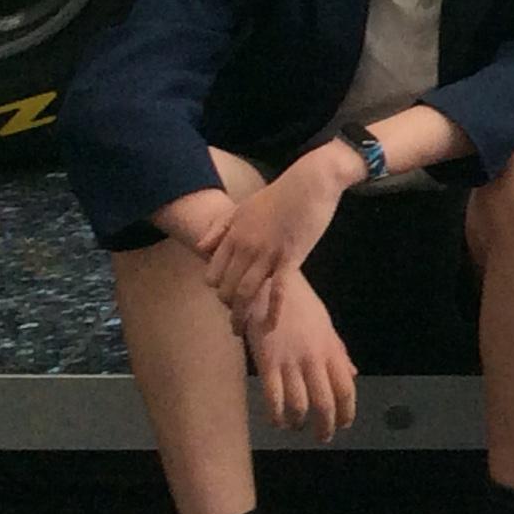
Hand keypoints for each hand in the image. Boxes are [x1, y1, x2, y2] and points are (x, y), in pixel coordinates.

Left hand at [198, 150, 350, 319]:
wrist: (311, 182)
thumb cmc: (281, 193)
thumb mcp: (243, 207)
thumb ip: (220, 227)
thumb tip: (201, 247)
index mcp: (233, 236)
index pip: (213, 274)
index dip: (218, 290)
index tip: (227, 298)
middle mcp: (245, 247)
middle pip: (227, 288)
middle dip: (229, 308)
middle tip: (237, 320)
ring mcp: (267, 254)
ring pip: (247, 293)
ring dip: (243, 316)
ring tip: (244, 331)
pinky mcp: (291, 257)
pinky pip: (279, 290)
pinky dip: (274, 310)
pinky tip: (271, 326)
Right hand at [245, 274, 357, 442]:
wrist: (271, 285)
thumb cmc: (300, 305)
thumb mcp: (326, 326)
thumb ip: (339, 353)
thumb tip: (353, 374)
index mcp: (331, 350)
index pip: (346, 388)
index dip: (347, 411)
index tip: (345, 424)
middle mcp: (315, 359)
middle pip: (326, 402)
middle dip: (325, 425)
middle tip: (323, 437)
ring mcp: (291, 362)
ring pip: (300, 405)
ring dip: (299, 422)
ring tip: (297, 428)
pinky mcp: (267, 362)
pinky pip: (273, 397)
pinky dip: (276, 415)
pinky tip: (277, 421)